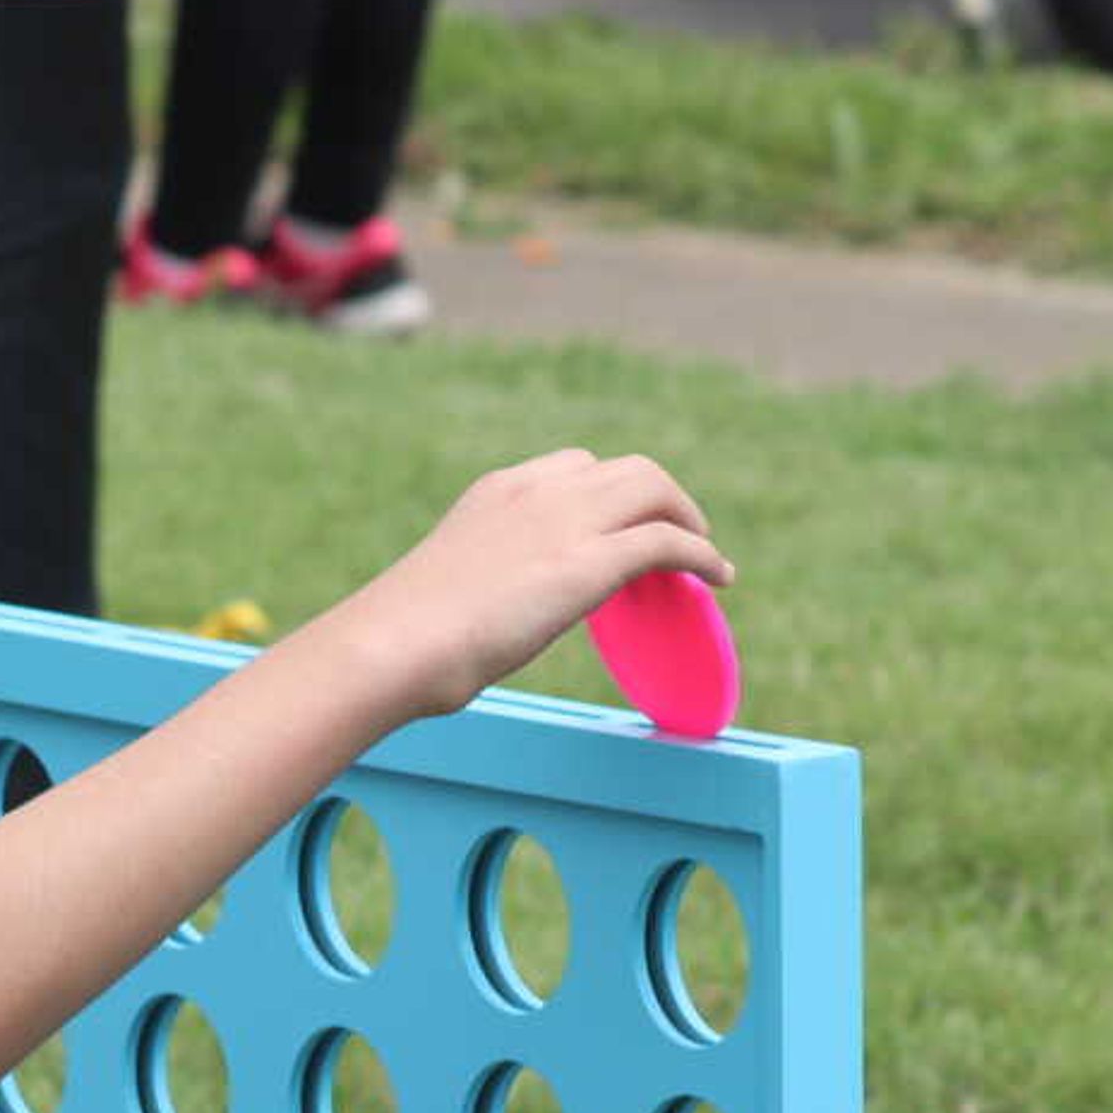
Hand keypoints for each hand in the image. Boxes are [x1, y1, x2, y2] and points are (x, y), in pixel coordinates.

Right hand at [330, 450, 730, 722]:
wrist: (394, 644)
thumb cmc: (401, 640)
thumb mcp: (445, 593)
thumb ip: (473, 593)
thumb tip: (465, 639)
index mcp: (498, 491)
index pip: (573, 468)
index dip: (610, 495)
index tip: (622, 527)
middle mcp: (537, 491)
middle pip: (626, 470)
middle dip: (662, 500)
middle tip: (682, 540)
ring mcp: (565, 522)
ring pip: (655, 490)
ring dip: (689, 519)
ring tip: (706, 557)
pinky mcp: (590, 563)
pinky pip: (668, 542)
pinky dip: (701, 556)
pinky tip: (718, 579)